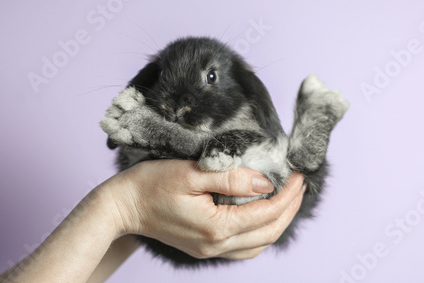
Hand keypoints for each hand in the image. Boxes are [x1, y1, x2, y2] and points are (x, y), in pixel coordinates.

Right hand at [104, 159, 305, 259]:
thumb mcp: (192, 173)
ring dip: (278, 222)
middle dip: (290, 208)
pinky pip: (243, 248)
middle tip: (301, 185)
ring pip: (258, 245)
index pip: (266, 213)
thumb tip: (265, 183)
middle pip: (268, 233)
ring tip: (288, 199)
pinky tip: (262, 216)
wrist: (123, 205)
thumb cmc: (151, 184)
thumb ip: (232, 178)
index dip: (288, 194)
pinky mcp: (204, 247)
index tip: (300, 175)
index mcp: (215, 227)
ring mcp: (209, 250)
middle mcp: (215, 245)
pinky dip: (260, 232)